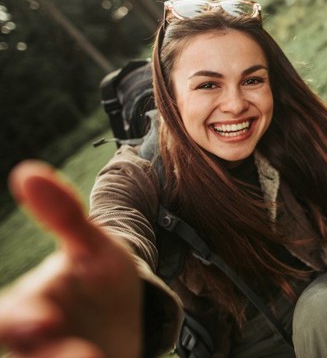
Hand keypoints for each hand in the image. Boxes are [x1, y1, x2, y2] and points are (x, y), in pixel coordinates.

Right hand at [0, 161, 142, 357]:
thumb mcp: (93, 247)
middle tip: (83, 356)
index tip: (46, 322)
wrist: (131, 317)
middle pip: (28, 354)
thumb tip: (25, 170)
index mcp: (30, 306)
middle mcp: (36, 343)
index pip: (11, 317)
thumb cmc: (102, 277)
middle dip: (45, 356)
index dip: (21, 321)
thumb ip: (64, 217)